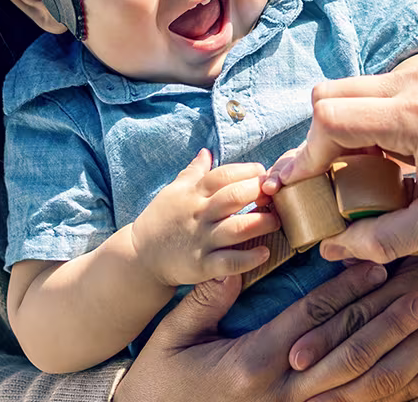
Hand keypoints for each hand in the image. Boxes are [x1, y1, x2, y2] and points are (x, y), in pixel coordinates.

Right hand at [116, 262, 417, 401]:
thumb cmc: (159, 383)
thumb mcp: (173, 336)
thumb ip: (208, 298)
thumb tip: (240, 257)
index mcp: (254, 361)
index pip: (312, 317)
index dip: (348, 289)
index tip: (377, 262)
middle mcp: (282, 392)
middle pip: (347, 350)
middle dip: (389, 320)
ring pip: (360, 387)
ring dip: (400, 357)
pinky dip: (397, 400)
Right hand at [129, 150, 279, 285]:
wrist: (140, 257)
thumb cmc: (161, 220)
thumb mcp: (174, 192)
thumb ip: (193, 172)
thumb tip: (207, 151)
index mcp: (193, 193)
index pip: (223, 175)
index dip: (246, 171)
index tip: (263, 172)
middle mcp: (198, 214)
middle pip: (233, 197)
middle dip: (258, 192)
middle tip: (275, 194)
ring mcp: (201, 240)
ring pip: (237, 228)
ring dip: (261, 223)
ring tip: (277, 221)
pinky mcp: (202, 265)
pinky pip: (229, 262)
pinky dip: (249, 258)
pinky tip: (265, 252)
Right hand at [265, 43, 417, 263]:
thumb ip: (380, 237)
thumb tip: (331, 249)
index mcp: (415, 115)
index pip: (329, 119)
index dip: (310, 156)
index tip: (308, 188)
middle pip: (332, 95)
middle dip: (324, 139)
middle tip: (337, 180)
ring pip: (358, 86)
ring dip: (352, 126)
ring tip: (373, 169)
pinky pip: (389, 81)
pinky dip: (380, 112)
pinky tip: (400, 148)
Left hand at [290, 257, 417, 401]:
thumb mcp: (416, 253)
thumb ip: (377, 261)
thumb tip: (331, 254)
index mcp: (408, 282)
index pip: (357, 313)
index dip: (323, 337)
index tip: (295, 355)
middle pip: (372, 351)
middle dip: (333, 375)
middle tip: (304, 393)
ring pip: (399, 376)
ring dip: (363, 397)